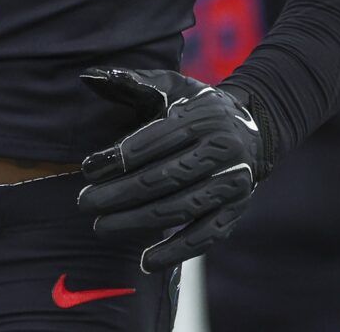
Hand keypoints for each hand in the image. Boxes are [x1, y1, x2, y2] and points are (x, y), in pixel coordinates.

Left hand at [76, 68, 264, 272]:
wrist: (254, 129)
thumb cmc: (198, 108)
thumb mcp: (172, 86)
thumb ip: (135, 82)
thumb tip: (91, 77)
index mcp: (202, 117)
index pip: (154, 141)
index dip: (118, 158)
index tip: (88, 169)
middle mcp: (221, 150)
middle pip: (162, 178)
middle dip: (118, 193)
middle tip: (85, 203)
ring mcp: (231, 183)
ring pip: (179, 208)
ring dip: (136, 222)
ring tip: (102, 227)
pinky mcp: (236, 210)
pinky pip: (204, 236)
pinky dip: (175, 252)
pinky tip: (145, 262)